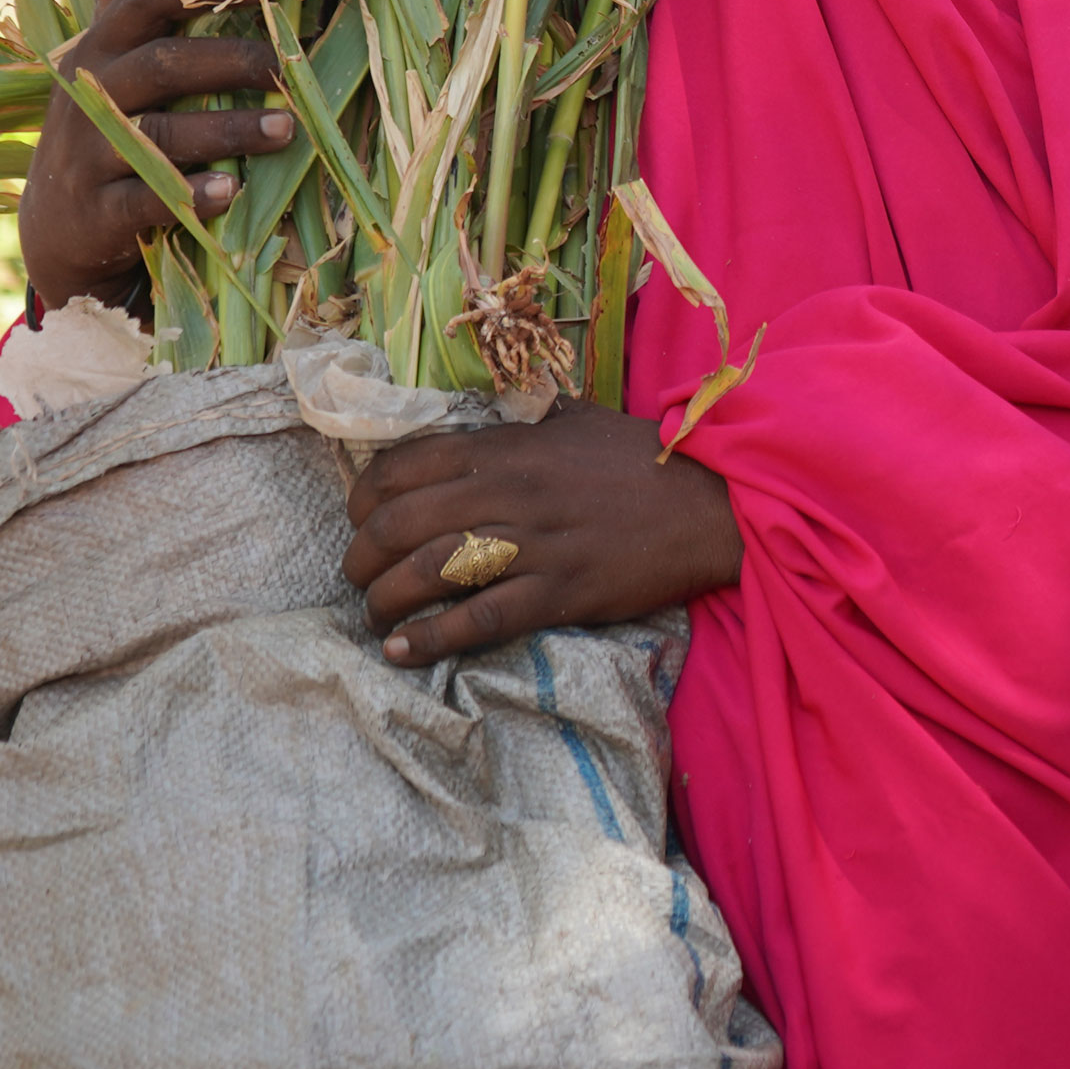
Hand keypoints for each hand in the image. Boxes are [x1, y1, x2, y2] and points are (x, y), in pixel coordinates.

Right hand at [18, 0, 290, 312]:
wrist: (56, 227)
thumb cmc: (99, 129)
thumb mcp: (101, 66)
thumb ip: (118, 5)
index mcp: (99, 51)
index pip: (142, 2)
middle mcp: (89, 96)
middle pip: (162, 66)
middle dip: (231, 64)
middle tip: (288, 68)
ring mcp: (88, 155)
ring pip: (162, 135)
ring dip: (229, 130)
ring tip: (286, 129)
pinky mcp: (96, 212)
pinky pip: (145, 200)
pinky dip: (190, 194)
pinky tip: (231, 192)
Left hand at [344, 401, 748, 665]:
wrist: (712, 506)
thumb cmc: (644, 461)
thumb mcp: (579, 419)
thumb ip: (524, 419)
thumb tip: (482, 417)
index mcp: (508, 448)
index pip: (403, 467)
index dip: (363, 496)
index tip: (358, 517)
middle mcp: (509, 493)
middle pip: (399, 523)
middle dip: (360, 555)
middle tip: (357, 573)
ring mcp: (534, 545)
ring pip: (427, 572)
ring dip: (383, 600)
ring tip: (372, 615)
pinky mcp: (559, 593)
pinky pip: (477, 619)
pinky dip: (429, 639)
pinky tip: (400, 651)